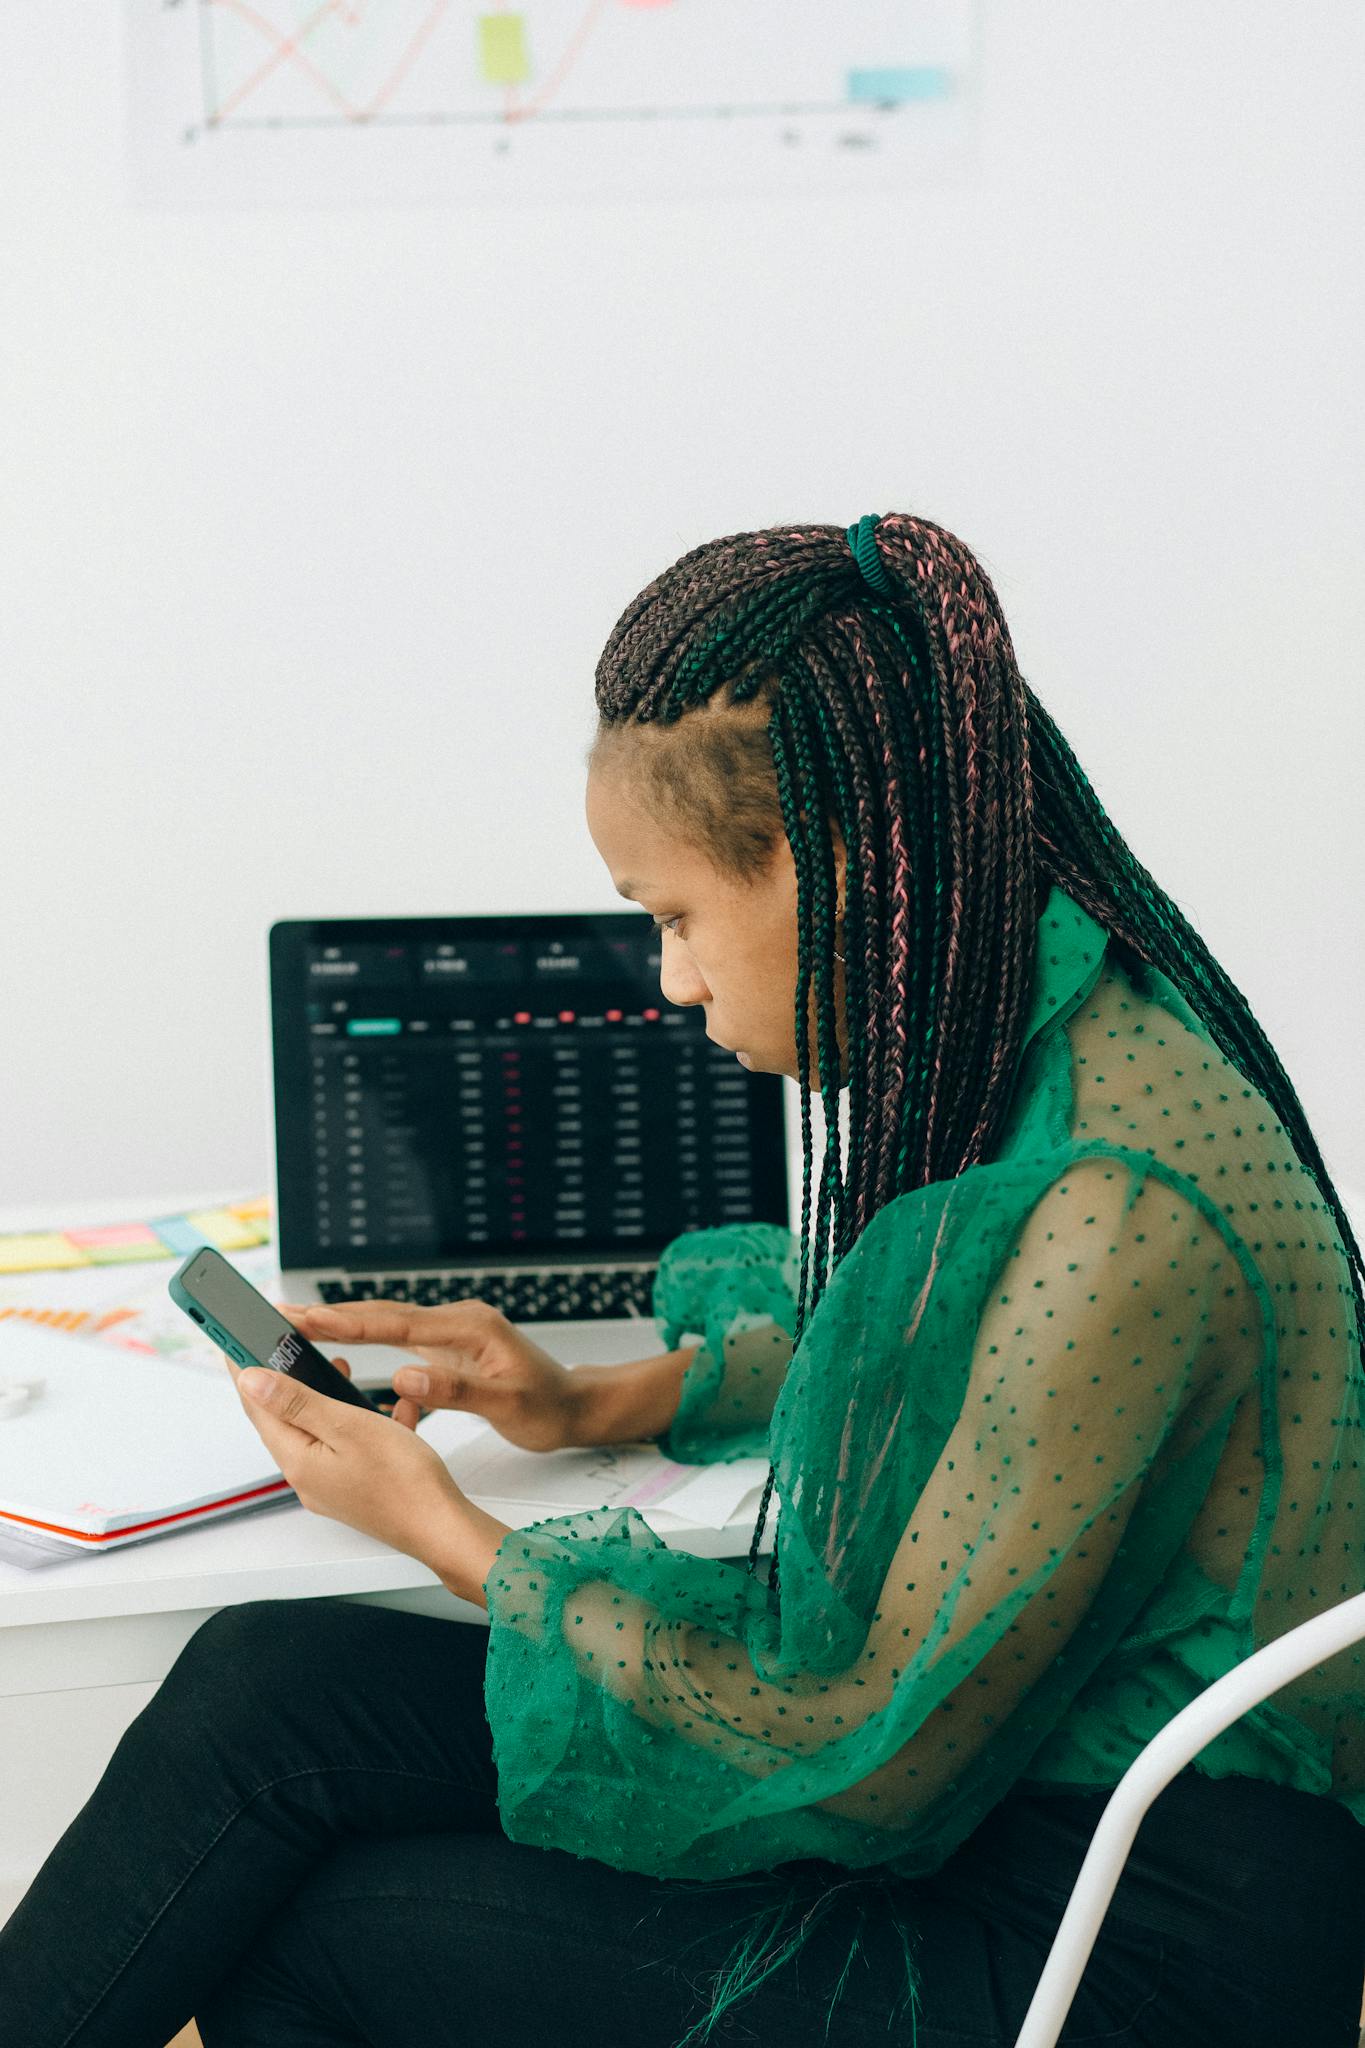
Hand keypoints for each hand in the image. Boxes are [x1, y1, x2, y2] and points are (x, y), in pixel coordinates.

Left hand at [219, 1347, 486, 1576]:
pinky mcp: (354, 1487)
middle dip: (286, 1379)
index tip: (235, 1340)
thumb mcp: (347, 1426)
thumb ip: (297, 1402)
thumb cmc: (404, 1481)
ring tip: (338, 1370)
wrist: (442, 1527)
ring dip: (326, 1397)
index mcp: (298, 1460)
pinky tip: (391, 1410)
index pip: (257, 1407)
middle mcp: (308, 1476)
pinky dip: (361, 1421)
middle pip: (284, 1419)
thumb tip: (251, 1381)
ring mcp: (331, 1484)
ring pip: (319, 1430)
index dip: (244, 1370)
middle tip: (285, 1348)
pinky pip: (347, 1445)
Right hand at [274, 1299, 582, 1451]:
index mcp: (469, 1328)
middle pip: (384, 1314)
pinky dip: (371, 1344)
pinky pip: (401, 1342)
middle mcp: (457, 1323)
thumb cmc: (549, 1407)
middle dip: (332, 1315)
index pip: (397, 1322)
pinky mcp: (449, 1349)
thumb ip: (455, 1392)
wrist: (576, 1406)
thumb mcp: (507, 1406)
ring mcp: (452, 1334)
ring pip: (388, 1326)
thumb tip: (404, 1378)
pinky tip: (350, 1356)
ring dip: (346, 1327)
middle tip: (282, 1312)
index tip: (307, 1317)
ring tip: (299, 1327)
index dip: (349, 1321)